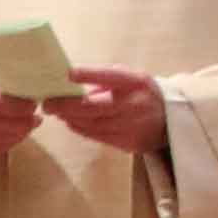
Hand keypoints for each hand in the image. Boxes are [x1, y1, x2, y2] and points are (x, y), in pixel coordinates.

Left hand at [41, 63, 167, 156]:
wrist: (170, 120)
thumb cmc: (141, 92)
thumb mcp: (129, 77)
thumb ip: (104, 79)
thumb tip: (70, 81)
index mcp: (135, 82)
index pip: (110, 77)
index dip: (89, 75)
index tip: (68, 73)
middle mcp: (133, 105)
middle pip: (93, 107)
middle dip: (66, 106)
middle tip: (47, 103)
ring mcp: (130, 127)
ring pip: (91, 124)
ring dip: (69, 118)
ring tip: (55, 110)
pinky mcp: (127, 143)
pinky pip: (96, 136)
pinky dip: (80, 128)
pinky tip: (70, 121)